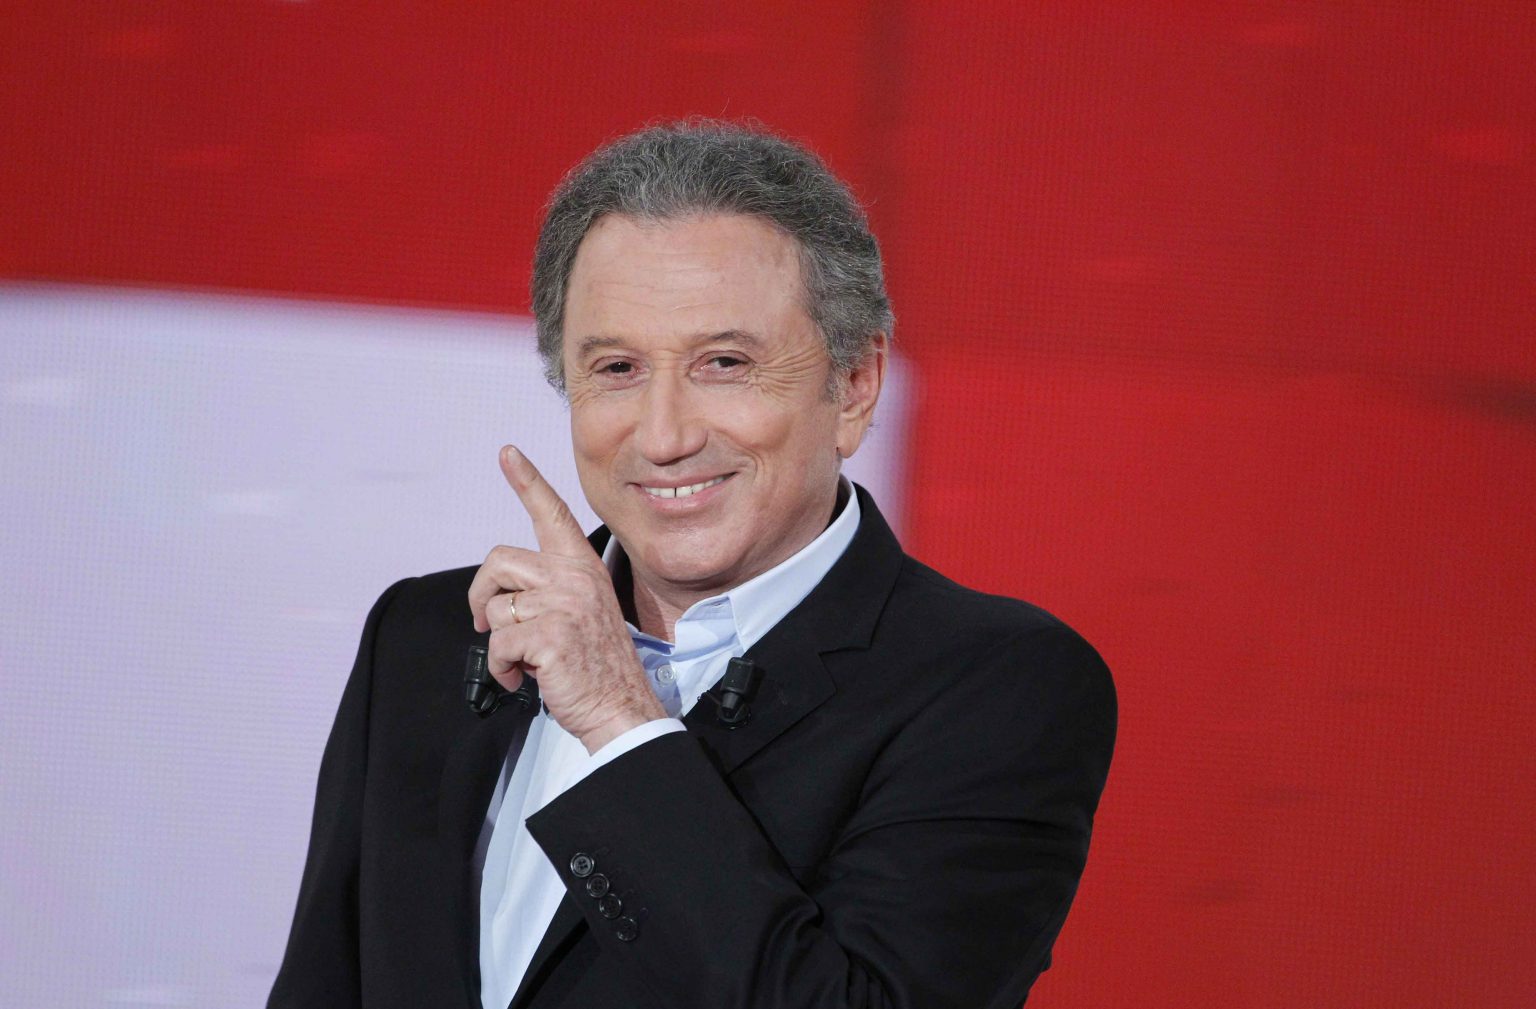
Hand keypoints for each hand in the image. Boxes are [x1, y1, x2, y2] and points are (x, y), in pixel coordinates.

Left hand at [468, 445, 665, 752]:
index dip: (527, 480)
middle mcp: (574, 578)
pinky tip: (525, 678)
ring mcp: (563, 605)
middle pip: (499, 561)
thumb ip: (550, 591)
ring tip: (526, 660)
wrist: (621, 709)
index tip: (507, 453)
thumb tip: (502, 597)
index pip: (552, 514)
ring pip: (495, 609)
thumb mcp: (582, 613)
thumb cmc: (598, 667)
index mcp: (583, 568)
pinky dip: (502, 669)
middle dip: (481, 594)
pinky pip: (496, 645)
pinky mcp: (548, 635)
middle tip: (485, 621)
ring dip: (499, 642)